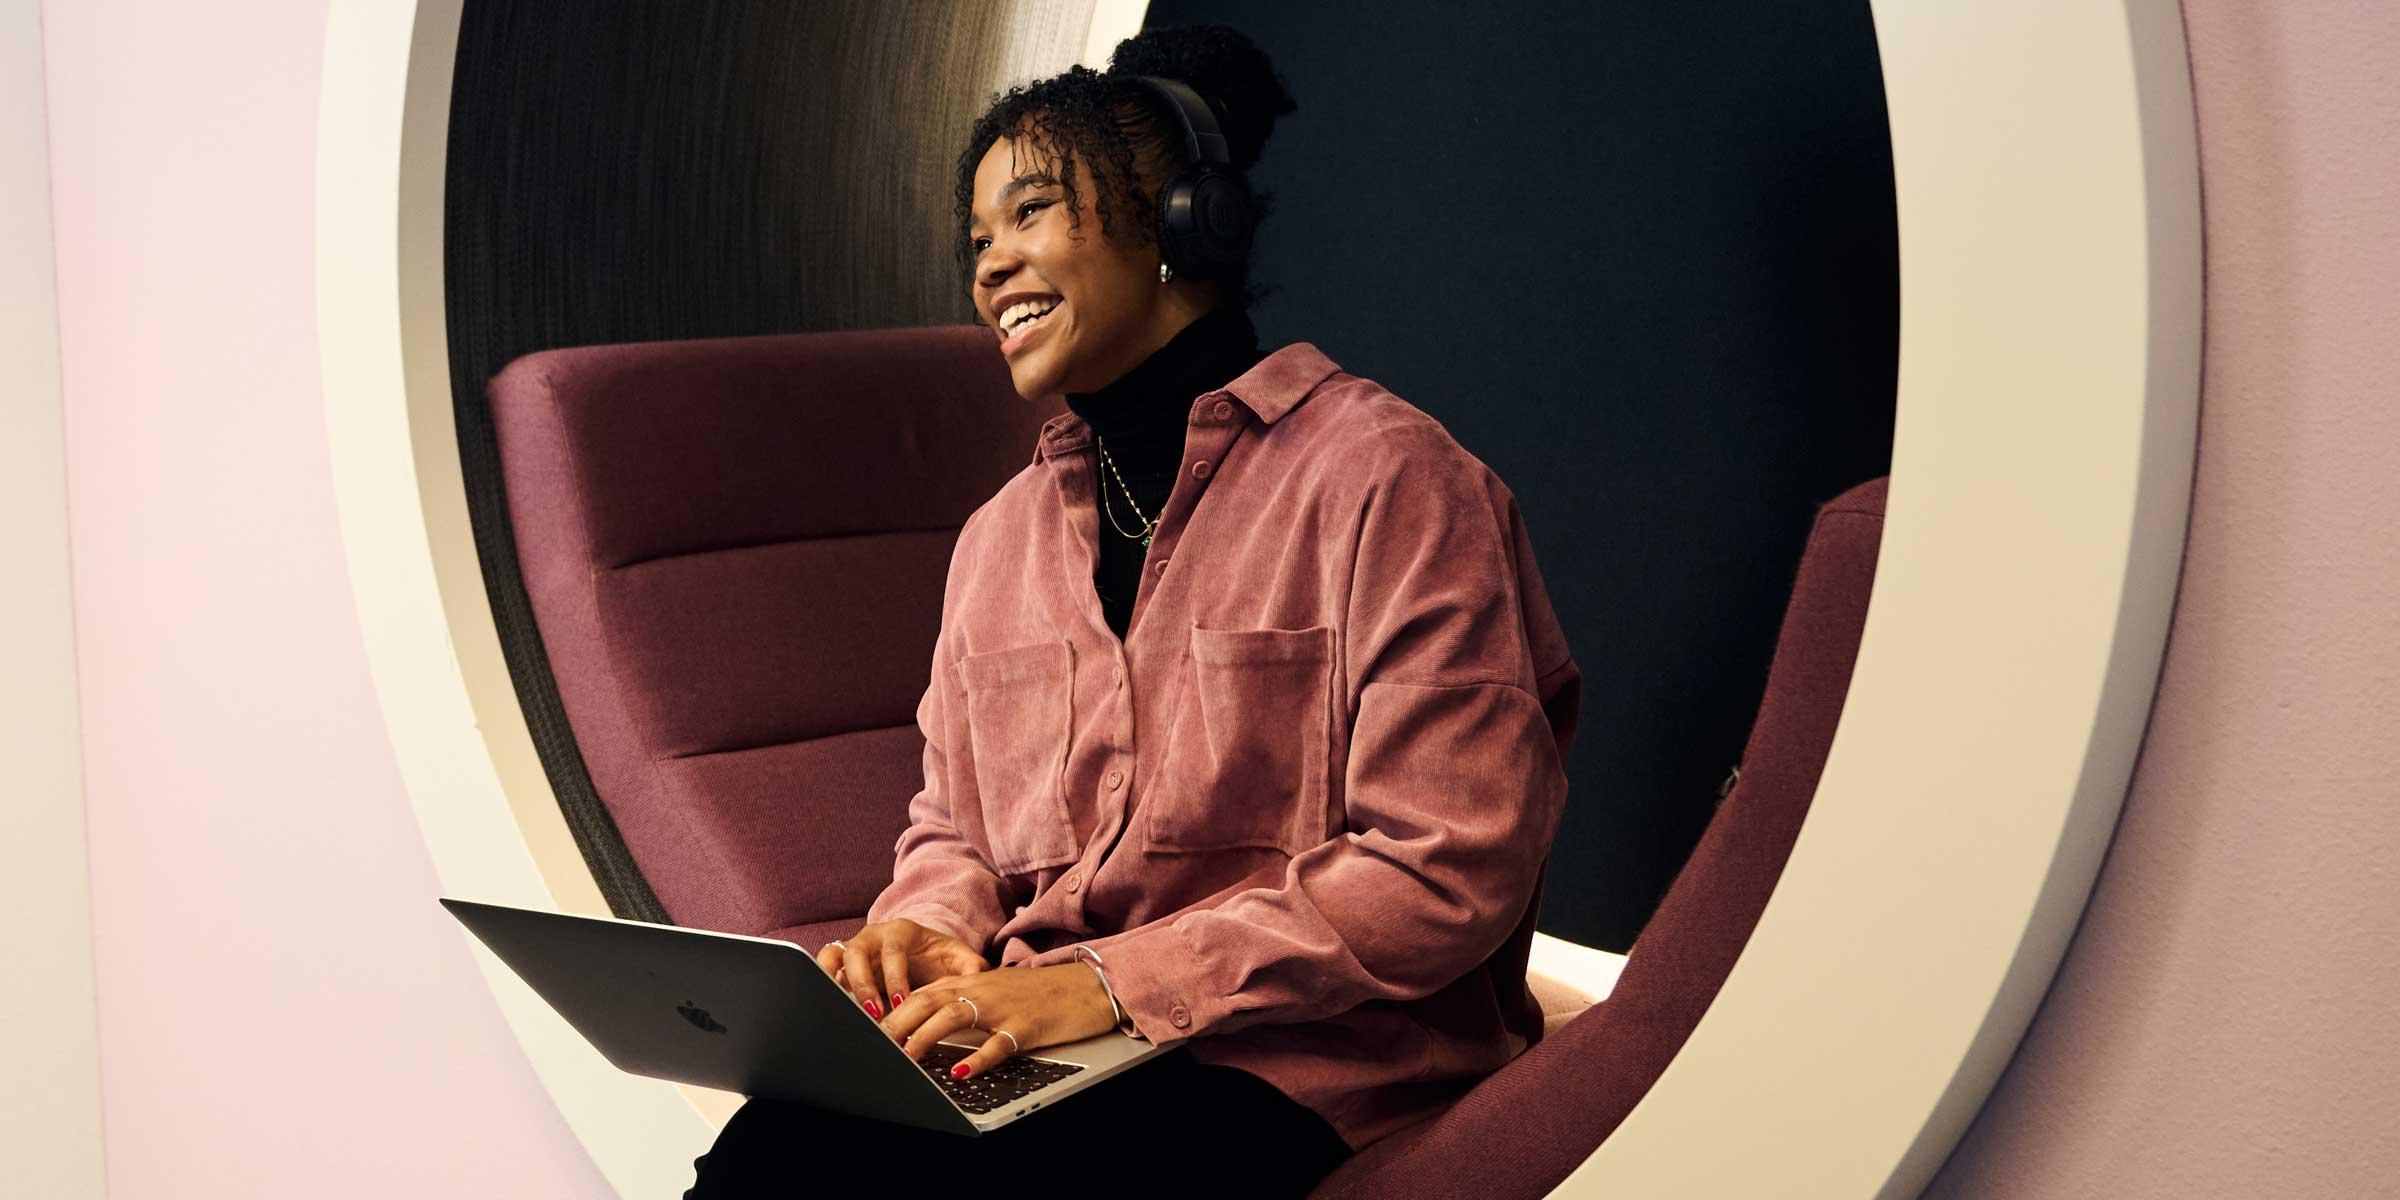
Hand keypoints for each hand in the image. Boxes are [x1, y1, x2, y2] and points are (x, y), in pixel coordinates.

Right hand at [814, 918, 989, 1020]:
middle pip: (858, 952)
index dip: (895, 978)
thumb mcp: (956, 958)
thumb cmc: (936, 957)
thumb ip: (970, 966)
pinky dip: (821, 980)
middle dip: (864, 984)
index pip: (893, 951)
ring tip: (847, 1011)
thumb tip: (979, 975)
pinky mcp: (840, 963)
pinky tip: (829, 1005)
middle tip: (874, 1014)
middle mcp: (873, 936)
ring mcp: (853, 947)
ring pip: (834, 956)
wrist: (920, 953)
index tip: (901, 1004)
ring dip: (837, 983)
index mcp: (901, 931)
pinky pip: (823, 966)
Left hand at [878, 962, 1119, 1080]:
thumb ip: (962, 998)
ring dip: (925, 1036)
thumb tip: (923, 1017)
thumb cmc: (1039, 993)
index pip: (922, 991)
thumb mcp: (995, 989)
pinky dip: (978, 1059)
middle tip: (874, 1043)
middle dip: (897, 1021)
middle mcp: (982, 989)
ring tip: (905, 1056)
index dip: (892, 1009)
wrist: (1087, 985)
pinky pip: (998, 1044)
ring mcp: (1004, 1007)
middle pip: (929, 999)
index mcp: (972, 981)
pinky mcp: (1026, 1026)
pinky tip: (962, 1073)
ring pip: (955, 1016)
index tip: (867, 1029)